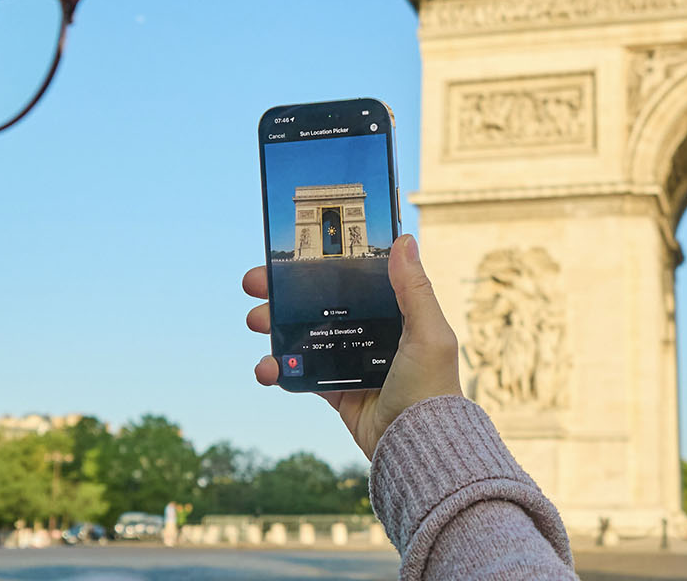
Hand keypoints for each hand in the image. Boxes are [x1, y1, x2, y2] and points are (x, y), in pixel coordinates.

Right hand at [243, 234, 462, 458]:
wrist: (417, 446)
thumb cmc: (431, 388)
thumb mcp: (429, 333)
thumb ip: (415, 289)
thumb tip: (403, 239)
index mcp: (396, 314)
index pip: (354, 279)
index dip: (323, 264)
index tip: (293, 252)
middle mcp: (372, 333)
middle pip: (321, 303)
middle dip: (285, 292)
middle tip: (255, 283)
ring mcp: (352, 361)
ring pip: (305, 335)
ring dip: (276, 326)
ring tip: (257, 322)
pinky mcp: (337, 390)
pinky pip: (301, 374)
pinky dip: (280, 369)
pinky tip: (267, 367)